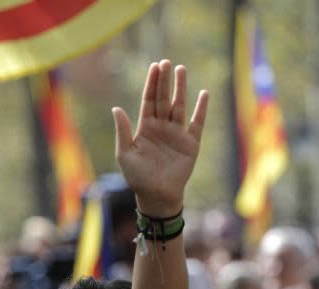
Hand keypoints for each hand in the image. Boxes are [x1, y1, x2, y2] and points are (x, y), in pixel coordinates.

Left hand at [112, 60, 208, 215]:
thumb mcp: (125, 154)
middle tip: (167, 63)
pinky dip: (201, 109)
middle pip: (164, 99)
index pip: (149, 101)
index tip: (154, 67)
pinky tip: (203, 94)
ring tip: (181, 70)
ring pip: (179, 106)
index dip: (151, 84)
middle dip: (165, 81)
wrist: (157, 196)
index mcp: (145, 128)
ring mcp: (176, 134)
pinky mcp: (190, 143)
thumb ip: (122, 131)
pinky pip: (197, 123)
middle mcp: (161, 127)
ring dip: (181, 88)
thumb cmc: (137, 177)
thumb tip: (116, 109)